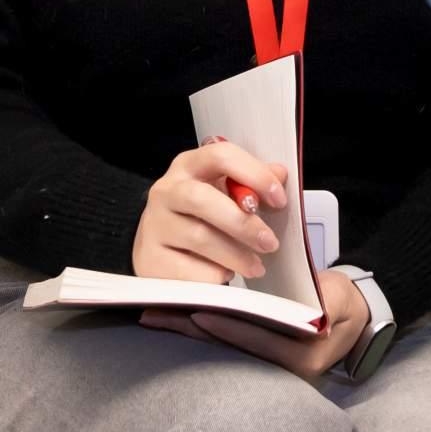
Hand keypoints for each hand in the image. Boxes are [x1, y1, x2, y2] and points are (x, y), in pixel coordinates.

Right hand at [131, 139, 287, 284]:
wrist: (158, 244)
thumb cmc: (198, 214)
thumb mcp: (222, 191)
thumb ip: (251, 182)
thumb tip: (280, 174)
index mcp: (188, 166)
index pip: (220, 156)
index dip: (254, 174)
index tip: (279, 199)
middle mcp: (166, 191)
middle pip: (202, 199)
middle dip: (242, 223)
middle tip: (269, 243)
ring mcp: (154, 225)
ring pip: (198, 237)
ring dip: (235, 255)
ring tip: (256, 266)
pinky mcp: (150, 258)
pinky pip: (187, 269)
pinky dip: (213, 274)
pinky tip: (226, 275)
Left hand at [176, 266, 370, 378]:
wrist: (349, 321)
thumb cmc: (343, 305)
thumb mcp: (341, 298)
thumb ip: (327, 302)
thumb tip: (312, 307)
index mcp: (304, 360)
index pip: (259, 343)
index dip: (229, 329)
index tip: (198, 314)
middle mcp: (282, 374)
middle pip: (229, 350)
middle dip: (192, 330)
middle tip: (157, 314)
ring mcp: (266, 372)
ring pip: (220, 351)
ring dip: (186, 332)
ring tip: (154, 316)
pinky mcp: (254, 362)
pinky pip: (222, 348)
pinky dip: (198, 333)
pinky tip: (172, 319)